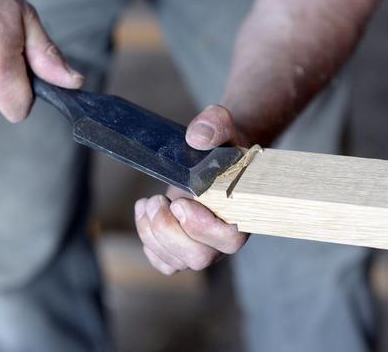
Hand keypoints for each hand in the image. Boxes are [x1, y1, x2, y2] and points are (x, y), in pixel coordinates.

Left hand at [134, 105, 248, 274]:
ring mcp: (204, 247)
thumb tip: (196, 137)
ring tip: (148, 203)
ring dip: (153, 233)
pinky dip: (149, 242)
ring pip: (177, 262)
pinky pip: (164, 263)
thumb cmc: (223, 144)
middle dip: (168, 230)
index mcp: (241, 213)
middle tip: (156, 201)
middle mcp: (224, 238)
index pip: (229, 239)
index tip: (180, 202)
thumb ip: (214, 125)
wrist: (217, 156)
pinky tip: (145, 215)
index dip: (202, 227)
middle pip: (198, 258)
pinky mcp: (183, 249)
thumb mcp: (221, 124)